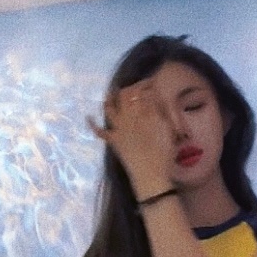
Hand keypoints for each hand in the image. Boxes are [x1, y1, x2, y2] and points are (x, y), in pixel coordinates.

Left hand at [88, 79, 175, 197]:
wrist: (150, 174)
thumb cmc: (164, 153)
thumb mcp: (168, 129)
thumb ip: (159, 111)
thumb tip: (152, 97)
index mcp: (145, 112)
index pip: (144, 91)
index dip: (146, 84)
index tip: (152, 81)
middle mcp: (129, 116)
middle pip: (126, 95)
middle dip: (131, 87)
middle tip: (136, 86)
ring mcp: (118, 128)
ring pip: (110, 107)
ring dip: (110, 98)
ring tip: (111, 92)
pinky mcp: (113, 140)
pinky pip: (99, 131)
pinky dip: (92, 123)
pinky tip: (88, 117)